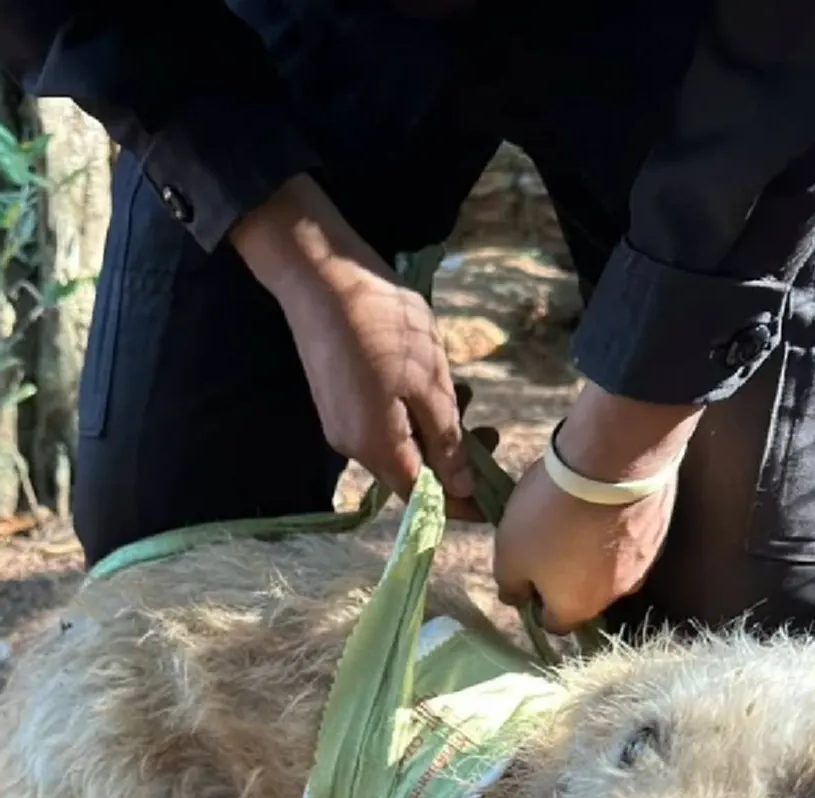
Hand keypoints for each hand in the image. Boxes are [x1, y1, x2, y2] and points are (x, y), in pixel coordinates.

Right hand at [232, 177, 478, 515]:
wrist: (321, 277)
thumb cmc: (383, 325)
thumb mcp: (430, 381)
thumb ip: (446, 439)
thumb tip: (460, 488)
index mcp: (378, 446)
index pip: (423, 498)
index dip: (459, 503)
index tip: (493, 499)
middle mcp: (354, 447)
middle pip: (410, 473)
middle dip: (453, 460)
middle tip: (490, 431)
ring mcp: (342, 425)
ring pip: (398, 446)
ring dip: (435, 431)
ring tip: (465, 394)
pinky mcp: (337, 403)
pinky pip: (382, 425)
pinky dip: (412, 415)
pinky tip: (428, 383)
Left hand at [494, 385, 703, 632]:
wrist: (612, 463)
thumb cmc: (550, 516)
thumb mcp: (509, 554)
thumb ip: (510, 586)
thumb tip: (517, 600)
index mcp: (577, 609)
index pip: (554, 624)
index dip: (537, 603)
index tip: (526, 574)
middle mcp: (615, 596)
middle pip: (584, 596)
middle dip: (566, 577)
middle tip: (549, 541)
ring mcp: (643, 565)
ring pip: (610, 567)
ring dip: (593, 552)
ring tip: (577, 518)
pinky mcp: (659, 532)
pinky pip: (630, 539)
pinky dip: (615, 528)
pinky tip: (603, 503)